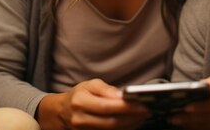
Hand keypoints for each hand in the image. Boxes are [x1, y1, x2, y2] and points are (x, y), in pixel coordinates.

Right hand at [36, 78, 150, 129]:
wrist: (63, 111)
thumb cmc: (79, 94)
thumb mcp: (90, 84)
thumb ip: (107, 89)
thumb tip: (122, 95)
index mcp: (80, 102)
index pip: (106, 107)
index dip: (126, 107)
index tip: (142, 104)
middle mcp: (80, 119)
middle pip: (111, 122)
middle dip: (132, 118)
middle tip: (147, 111)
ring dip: (130, 125)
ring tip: (143, 117)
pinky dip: (124, 129)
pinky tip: (133, 123)